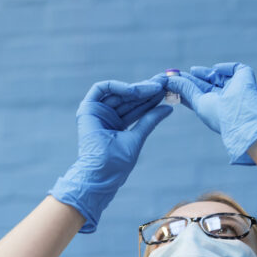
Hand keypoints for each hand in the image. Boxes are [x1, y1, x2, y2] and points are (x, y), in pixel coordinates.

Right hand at [49, 77, 172, 232]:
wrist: (101, 174)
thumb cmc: (117, 163)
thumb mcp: (138, 138)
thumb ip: (149, 121)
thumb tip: (168, 108)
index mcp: (117, 125)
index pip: (137, 107)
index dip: (151, 98)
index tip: (167, 91)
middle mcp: (107, 116)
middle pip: (129, 98)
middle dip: (147, 89)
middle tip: (164, 82)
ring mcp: (97, 112)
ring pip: (119, 93)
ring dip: (138, 88)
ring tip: (156, 87)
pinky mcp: (87, 108)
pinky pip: (102, 88)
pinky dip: (118, 86)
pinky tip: (135, 89)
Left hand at [167, 62, 256, 164]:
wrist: (240, 115)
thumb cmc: (218, 114)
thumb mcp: (198, 102)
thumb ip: (185, 90)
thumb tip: (170, 80)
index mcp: (216, 108)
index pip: (199, 95)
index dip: (186, 88)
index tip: (173, 83)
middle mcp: (226, 99)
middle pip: (207, 85)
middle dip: (193, 78)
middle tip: (179, 73)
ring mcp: (237, 87)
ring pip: (218, 76)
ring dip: (205, 73)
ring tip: (193, 71)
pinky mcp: (245, 77)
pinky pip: (235, 68)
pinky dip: (225, 68)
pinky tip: (215, 70)